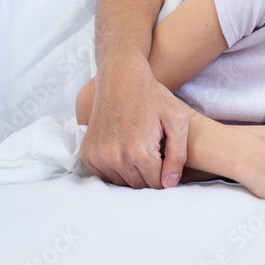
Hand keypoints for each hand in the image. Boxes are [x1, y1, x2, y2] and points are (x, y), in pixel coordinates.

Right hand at [79, 60, 188, 189]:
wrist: (121, 78)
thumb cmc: (153, 97)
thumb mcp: (177, 120)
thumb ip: (178, 155)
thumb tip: (169, 185)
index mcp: (138, 151)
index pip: (156, 184)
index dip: (166, 176)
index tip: (169, 163)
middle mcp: (114, 157)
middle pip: (138, 185)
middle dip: (151, 176)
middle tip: (157, 157)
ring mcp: (97, 156)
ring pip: (121, 182)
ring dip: (133, 174)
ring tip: (143, 153)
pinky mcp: (87, 153)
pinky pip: (105, 174)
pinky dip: (116, 169)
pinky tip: (127, 153)